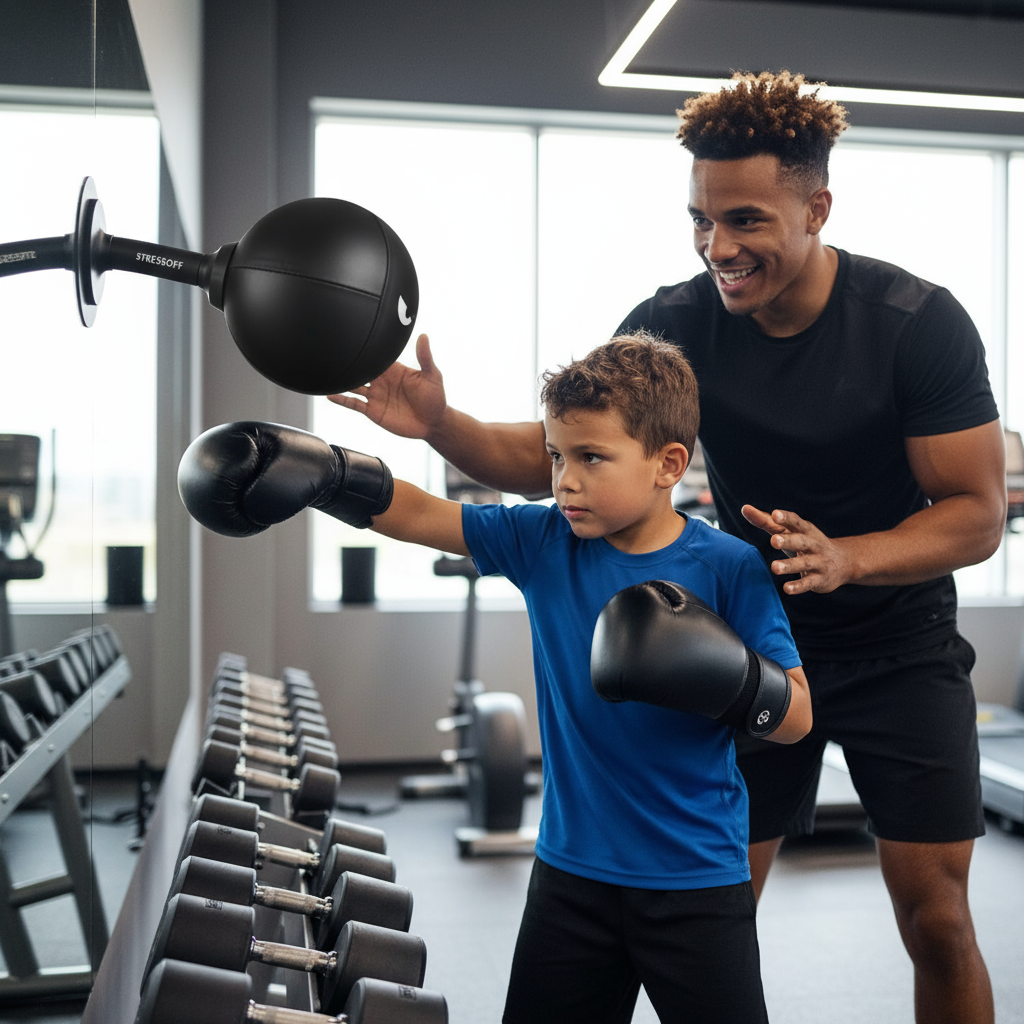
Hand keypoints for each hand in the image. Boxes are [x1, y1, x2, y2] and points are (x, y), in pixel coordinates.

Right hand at [327, 333, 445, 439]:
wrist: (433, 423)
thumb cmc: (435, 398)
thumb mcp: (432, 375)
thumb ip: (425, 357)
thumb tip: (424, 336)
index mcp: (393, 369)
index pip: (376, 357)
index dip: (366, 349)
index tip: (353, 338)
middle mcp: (381, 381)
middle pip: (361, 369)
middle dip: (349, 362)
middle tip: (333, 353)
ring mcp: (376, 396)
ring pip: (353, 386)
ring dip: (342, 380)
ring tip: (327, 373)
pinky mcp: (373, 411)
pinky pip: (354, 404)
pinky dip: (341, 399)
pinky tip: (330, 395)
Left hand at [741, 504, 850, 594]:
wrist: (844, 563)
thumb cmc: (807, 543)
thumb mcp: (790, 531)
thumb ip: (767, 521)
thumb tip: (745, 508)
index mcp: (805, 530)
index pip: (796, 522)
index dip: (786, 518)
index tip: (775, 514)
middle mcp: (813, 544)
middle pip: (801, 541)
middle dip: (788, 540)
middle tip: (773, 540)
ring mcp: (818, 562)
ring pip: (804, 563)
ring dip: (790, 565)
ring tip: (774, 567)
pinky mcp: (819, 579)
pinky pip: (809, 583)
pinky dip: (798, 586)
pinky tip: (787, 588)